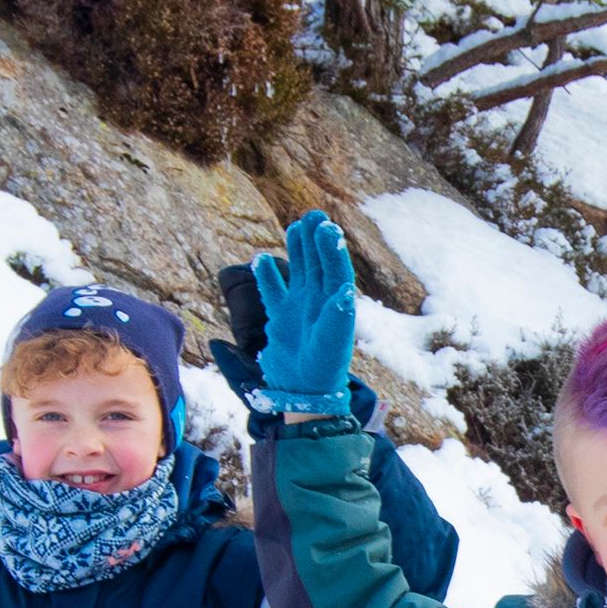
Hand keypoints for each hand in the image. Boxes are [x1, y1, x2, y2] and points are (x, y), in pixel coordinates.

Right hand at [246, 210, 358, 408]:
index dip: (331, 248)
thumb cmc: (322, 368)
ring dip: (298, 251)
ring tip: (296, 226)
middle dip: (316, 241)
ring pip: (298, 272)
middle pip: (318, 264)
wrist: (302, 392)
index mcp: (337, 305)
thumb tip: (346, 290)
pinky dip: (267, 276)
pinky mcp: (280, 318)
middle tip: (313, 215)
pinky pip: (272, 291)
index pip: (335, 269)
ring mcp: (299, 309)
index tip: (325, 226)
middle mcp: (320, 303)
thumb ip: (338, 316)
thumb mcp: (332, 342)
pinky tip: (260, 258)